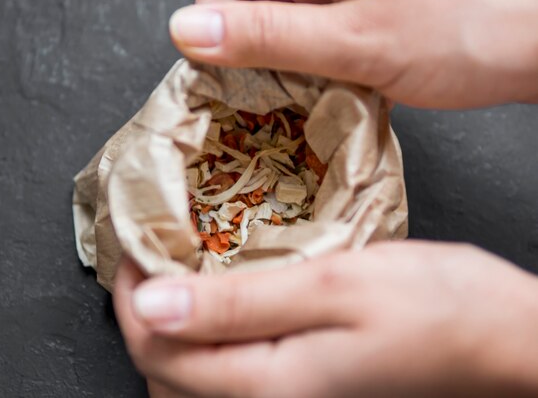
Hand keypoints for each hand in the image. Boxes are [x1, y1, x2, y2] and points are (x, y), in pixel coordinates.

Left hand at [114, 241, 537, 397]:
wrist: (498, 338)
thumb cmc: (435, 306)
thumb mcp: (332, 286)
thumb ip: (239, 303)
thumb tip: (154, 302)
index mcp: (267, 383)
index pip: (158, 348)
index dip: (131, 295)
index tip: (136, 246)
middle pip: (164, 369)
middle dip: (144, 310)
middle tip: (153, 254)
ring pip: (192, 376)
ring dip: (174, 322)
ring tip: (180, 269)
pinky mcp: (301, 388)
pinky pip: (229, 370)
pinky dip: (209, 333)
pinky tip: (223, 295)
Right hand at [168, 0, 537, 108]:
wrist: (534, 41)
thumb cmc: (459, 30)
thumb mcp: (354, 39)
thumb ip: (268, 36)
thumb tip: (185, 30)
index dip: (216, 16)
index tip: (227, 68)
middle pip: (248, 6)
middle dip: (245, 55)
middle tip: (262, 101)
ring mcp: (340, 6)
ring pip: (277, 38)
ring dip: (276, 77)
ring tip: (297, 106)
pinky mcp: (356, 35)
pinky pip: (308, 57)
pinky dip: (305, 85)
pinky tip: (321, 106)